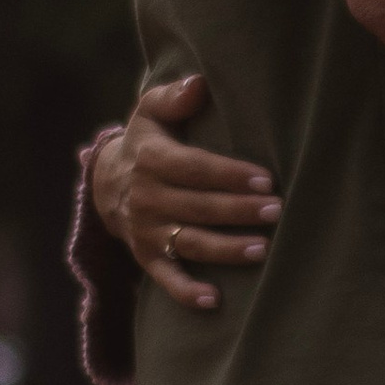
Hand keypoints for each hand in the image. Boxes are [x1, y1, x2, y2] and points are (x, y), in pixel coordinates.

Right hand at [91, 74, 279, 312]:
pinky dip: (187, 292)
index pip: (195, 169)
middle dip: (239, 211)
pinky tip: (215, 301)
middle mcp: (147, 198)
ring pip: (190, 243)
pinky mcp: (147, 258)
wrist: (106, 183)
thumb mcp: (151, 112)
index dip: (229, 175)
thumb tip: (200, 83)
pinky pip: (167, 279)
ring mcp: (146, 231)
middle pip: (199, 207)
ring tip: (263, 249)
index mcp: (151, 160)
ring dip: (226, 250)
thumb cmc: (147, 142)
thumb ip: (173, 97)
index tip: (266, 179)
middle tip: (277, 211)